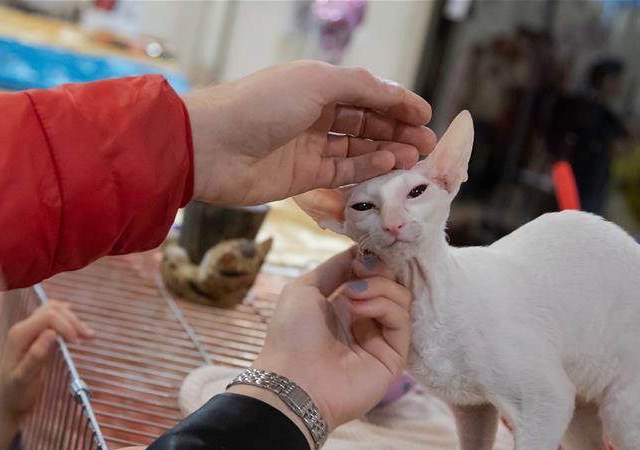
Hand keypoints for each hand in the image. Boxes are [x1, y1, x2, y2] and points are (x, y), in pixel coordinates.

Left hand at [0, 300, 92, 419]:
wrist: (8, 403)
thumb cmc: (15, 394)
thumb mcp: (24, 379)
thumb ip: (35, 356)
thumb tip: (51, 334)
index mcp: (19, 336)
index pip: (48, 317)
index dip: (66, 326)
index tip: (79, 343)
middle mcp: (22, 329)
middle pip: (52, 310)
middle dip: (72, 320)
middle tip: (89, 337)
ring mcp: (28, 331)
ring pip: (53, 311)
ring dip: (72, 319)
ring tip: (87, 334)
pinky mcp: (35, 336)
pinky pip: (51, 318)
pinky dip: (66, 318)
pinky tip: (75, 324)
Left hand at [185, 61, 435, 205]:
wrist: (211, 147)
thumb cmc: (259, 105)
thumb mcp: (316, 83)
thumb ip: (361, 88)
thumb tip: (397, 95)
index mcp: (316, 85)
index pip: (367, 92)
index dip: (398, 103)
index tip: (426, 116)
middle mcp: (314, 114)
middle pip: (366, 122)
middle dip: (398, 131)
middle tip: (427, 144)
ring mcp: (308, 147)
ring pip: (358, 149)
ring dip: (387, 152)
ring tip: (414, 158)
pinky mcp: (302, 177)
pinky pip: (342, 172)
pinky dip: (366, 169)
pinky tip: (387, 166)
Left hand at [249, 248, 410, 430]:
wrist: (293, 381)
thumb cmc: (290, 335)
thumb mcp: (304, 288)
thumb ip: (334, 268)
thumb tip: (359, 251)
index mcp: (341, 307)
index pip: (371, 276)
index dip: (370, 261)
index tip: (361, 254)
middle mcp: (363, 322)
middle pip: (390, 283)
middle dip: (377, 270)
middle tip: (359, 271)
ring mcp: (379, 339)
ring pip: (400, 299)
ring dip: (378, 287)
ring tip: (352, 295)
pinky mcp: (393, 356)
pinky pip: (401, 320)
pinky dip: (384, 306)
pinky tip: (359, 309)